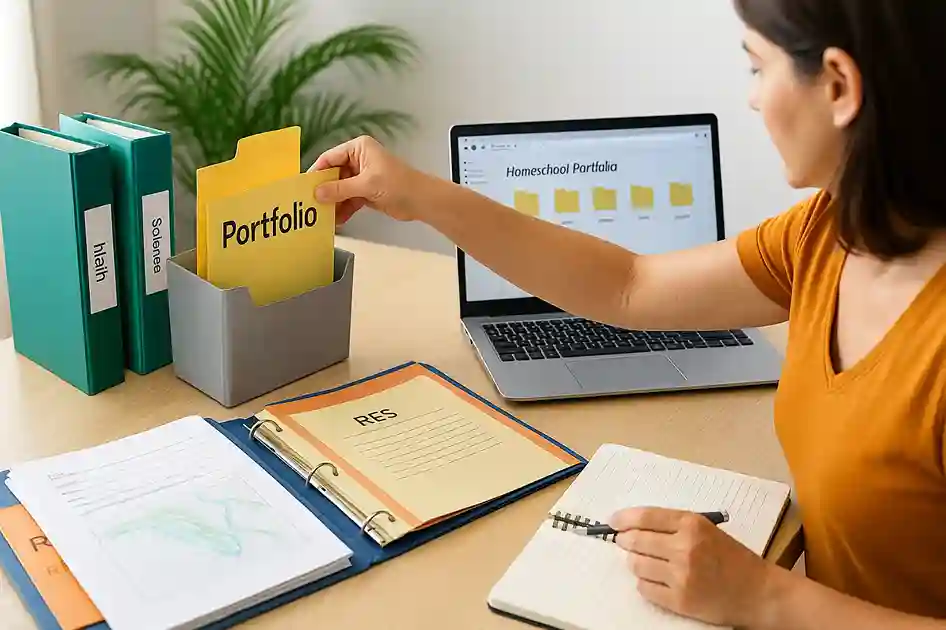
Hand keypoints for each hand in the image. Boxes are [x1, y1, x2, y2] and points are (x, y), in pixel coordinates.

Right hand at [309, 135, 422, 223]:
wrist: (421, 200)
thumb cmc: (397, 184)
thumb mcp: (366, 185)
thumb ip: (340, 189)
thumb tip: (317, 193)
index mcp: (358, 148)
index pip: (330, 158)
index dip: (317, 172)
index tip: (304, 186)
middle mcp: (358, 160)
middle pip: (333, 175)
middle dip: (324, 190)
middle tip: (310, 205)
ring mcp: (362, 177)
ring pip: (340, 189)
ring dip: (333, 203)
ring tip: (321, 217)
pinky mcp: (367, 192)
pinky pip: (349, 200)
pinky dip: (344, 209)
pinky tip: (336, 221)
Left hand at [610, 507, 774, 627]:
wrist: (758, 592)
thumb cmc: (732, 558)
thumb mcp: (706, 530)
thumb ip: (674, 526)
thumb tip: (633, 526)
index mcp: (692, 525)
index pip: (645, 517)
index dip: (624, 519)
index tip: (613, 521)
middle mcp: (684, 548)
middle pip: (636, 540)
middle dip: (625, 541)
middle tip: (624, 542)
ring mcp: (680, 576)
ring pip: (636, 565)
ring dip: (635, 563)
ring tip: (645, 562)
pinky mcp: (679, 600)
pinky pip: (644, 589)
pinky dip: (645, 584)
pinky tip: (656, 580)